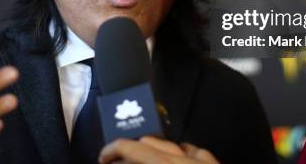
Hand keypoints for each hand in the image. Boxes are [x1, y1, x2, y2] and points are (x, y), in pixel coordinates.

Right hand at [99, 136, 218, 163]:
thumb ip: (139, 162)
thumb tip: (123, 161)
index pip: (132, 147)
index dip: (112, 149)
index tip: (103, 157)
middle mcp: (184, 158)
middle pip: (150, 142)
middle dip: (130, 149)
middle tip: (117, 161)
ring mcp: (202, 160)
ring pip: (173, 145)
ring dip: (153, 150)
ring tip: (141, 159)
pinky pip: (194, 152)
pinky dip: (180, 153)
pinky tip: (178, 157)